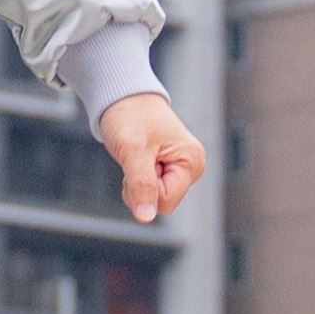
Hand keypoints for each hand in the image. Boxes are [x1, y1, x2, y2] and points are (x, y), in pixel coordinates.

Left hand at [94, 91, 206, 225]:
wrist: (122, 96)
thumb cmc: (129, 116)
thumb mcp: (132, 150)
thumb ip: (141, 184)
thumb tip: (146, 217)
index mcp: (192, 162)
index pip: (165, 201)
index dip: (144, 188)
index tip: (138, 161)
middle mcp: (192, 166)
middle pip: (161, 202)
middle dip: (141, 186)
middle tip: (136, 157)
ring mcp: (181, 167)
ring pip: (154, 197)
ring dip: (137, 181)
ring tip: (137, 155)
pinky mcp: (169, 167)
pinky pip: (150, 188)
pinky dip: (138, 177)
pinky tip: (139, 157)